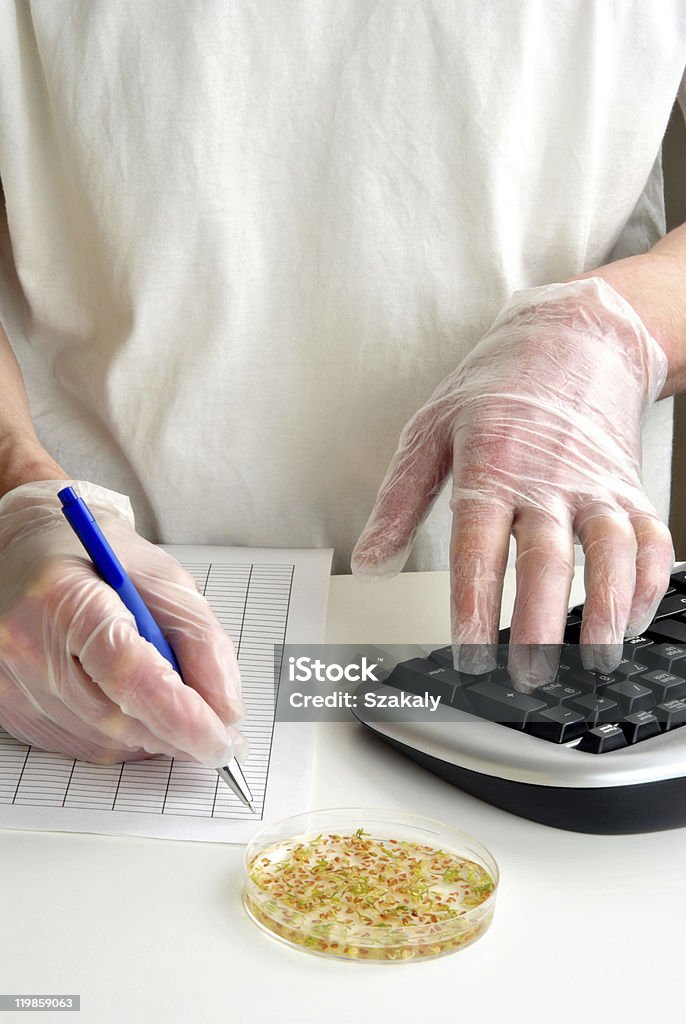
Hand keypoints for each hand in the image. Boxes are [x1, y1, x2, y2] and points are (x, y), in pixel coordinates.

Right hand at [0, 480, 242, 763]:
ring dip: (151, 734)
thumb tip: (225, 707)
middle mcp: (27, 645)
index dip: (180, 715)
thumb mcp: (165, 578)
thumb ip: (201, 640)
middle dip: (176, 731)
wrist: (25, 552)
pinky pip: (82, 746)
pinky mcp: (12, 711)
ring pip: (103, 742)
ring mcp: (13, 684)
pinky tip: (129, 701)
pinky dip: (122, 736)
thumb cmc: (97, 557)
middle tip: (217, 732)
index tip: (220, 740)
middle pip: (117, 717)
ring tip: (169, 698)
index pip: (128, 673)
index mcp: (66, 598)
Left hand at [352, 278, 673, 690]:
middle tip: (528, 674)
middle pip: (545, 559)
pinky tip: (630, 619)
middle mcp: (546, 480)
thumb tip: (370, 564)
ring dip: (606, 609)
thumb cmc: (494, 390)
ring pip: (609, 551)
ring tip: (595, 661)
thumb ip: (399, 501)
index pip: (478, 547)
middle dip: (539, 625)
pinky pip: (649, 539)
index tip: (470, 653)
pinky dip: (646, 582)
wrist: (572, 340)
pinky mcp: (628, 490)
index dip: (474, 605)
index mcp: (490, 466)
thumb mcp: (430, 431)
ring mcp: (594, 486)